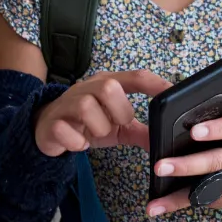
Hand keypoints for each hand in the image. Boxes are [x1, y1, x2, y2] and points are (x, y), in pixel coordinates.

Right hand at [34, 69, 172, 156]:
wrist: (48, 128)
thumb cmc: (88, 123)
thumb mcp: (118, 127)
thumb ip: (141, 131)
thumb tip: (164, 141)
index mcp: (107, 84)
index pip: (136, 77)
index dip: (156, 84)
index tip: (173, 93)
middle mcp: (87, 88)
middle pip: (109, 87)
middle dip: (119, 111)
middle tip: (117, 125)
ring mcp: (67, 103)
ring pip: (86, 107)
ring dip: (98, 127)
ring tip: (96, 135)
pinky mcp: (52, 123)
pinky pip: (65, 129)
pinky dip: (77, 142)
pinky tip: (79, 144)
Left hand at [146, 90, 221, 216]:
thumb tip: (197, 87)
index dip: (213, 130)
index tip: (193, 131)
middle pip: (217, 162)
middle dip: (186, 166)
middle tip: (159, 167)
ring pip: (213, 189)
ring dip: (180, 197)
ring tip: (155, 203)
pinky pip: (216, 201)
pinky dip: (191, 202)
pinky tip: (168, 205)